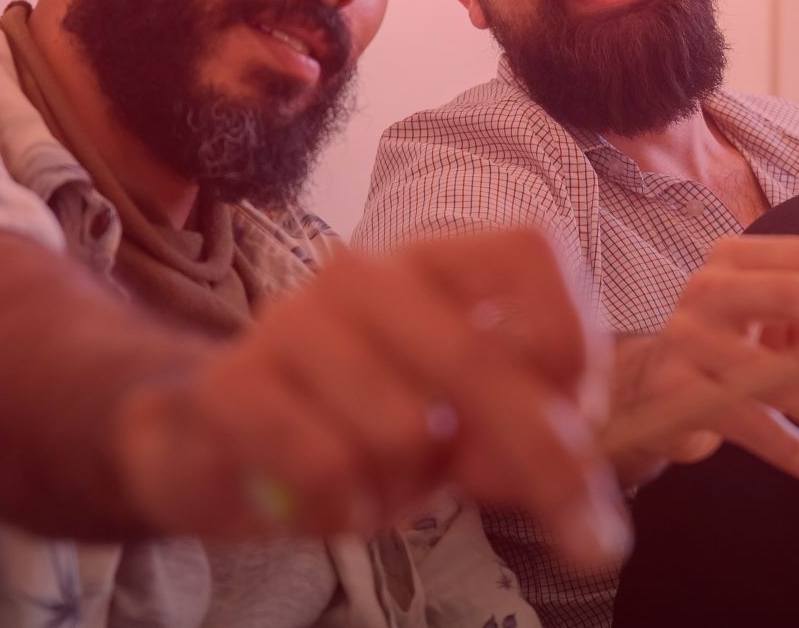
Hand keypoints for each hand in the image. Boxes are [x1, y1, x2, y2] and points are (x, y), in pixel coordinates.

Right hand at [111, 228, 627, 568]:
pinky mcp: (232, 384)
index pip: (532, 251)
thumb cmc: (352, 424)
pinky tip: (318, 497)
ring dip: (404, 488)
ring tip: (371, 479)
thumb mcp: (455, 425)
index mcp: (432, 264)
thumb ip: (514, 430)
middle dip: (548, 463)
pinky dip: (342, 509)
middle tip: (596, 547)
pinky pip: (329, 468)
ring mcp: (292, 321)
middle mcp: (366, 275)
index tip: (585, 417)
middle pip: (480, 358)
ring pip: (405, 430)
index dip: (574, 336)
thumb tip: (548, 459)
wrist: (203, 445)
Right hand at [606, 234, 798, 486]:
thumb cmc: (736, 346)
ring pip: (770, 369)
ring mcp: (685, 336)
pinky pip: (742, 418)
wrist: (652, 389)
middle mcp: (707, 287)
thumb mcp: (780, 322)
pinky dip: (785, 444)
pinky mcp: (672, 390)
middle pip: (790, 292)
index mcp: (738, 258)